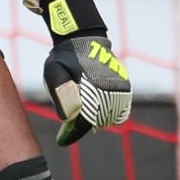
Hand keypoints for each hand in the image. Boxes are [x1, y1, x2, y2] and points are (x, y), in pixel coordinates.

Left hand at [24, 0, 131, 145]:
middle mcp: (109, 89)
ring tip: (82, 113)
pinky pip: (121, 109)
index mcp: (91, 88)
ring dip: (97, 119)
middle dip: (82, 126)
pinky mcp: (125, 86)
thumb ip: (60, 94)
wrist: (84, 38)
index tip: (61, 141)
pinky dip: (110, 113)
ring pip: (111, 117)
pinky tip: (97, 109)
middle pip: (97, 121)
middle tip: (68, 126)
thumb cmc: (64, 57)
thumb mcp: (53, 72)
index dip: (72, 134)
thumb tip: (68, 118)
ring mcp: (120, 88)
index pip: (84, 121)